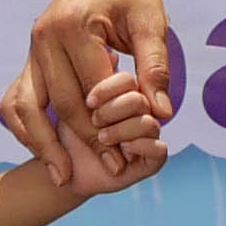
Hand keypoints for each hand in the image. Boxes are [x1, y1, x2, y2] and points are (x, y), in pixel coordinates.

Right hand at [1, 0, 175, 192]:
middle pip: (61, 103)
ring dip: (44, 144)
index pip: (93, 89)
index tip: (127, 158)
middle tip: (110, 172)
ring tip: (63, 176)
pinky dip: (27, 128)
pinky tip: (44, 154)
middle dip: (85, 142)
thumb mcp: (151, 22)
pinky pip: (18, 99)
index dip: (111, 127)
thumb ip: (155, 67)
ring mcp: (32, 47)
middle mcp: (45, 37)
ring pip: (28, 105)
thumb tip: (161, 113)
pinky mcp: (29, 56)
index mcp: (75, 26)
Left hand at [67, 60, 173, 189]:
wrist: (66, 168)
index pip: (128, 82)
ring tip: (103, 137)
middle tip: (95, 120)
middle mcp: (143, 112)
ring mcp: (149, 136)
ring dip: (123, 131)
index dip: (110, 88)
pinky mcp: (152, 160)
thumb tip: (112, 56)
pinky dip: (140, 147)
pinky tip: (123, 149)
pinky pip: (159, 150)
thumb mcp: (70, 96)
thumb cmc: (66, 128)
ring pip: (149, 124)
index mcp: (127, 92)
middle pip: (138, 102)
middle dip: (113, 112)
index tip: (91, 100)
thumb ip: (89, 73)